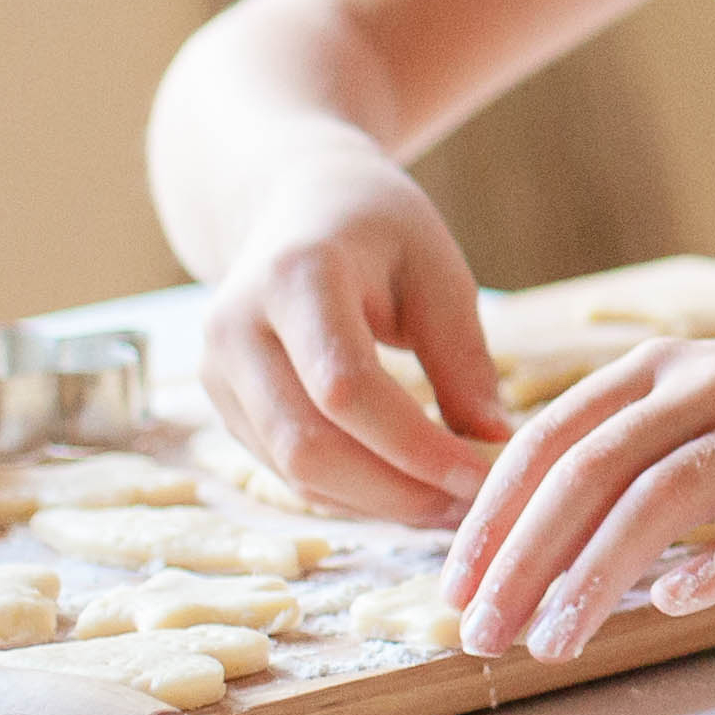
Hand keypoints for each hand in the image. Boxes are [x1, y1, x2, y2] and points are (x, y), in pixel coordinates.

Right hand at [193, 153, 506, 520]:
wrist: (292, 203)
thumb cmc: (378, 229)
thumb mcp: (436, 267)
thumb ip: (461, 354)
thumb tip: (496, 440)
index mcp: (294, 279)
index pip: (345, 388)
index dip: (414, 445)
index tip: (484, 475)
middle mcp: (236, 330)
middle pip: (307, 444)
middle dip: (394, 491)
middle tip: (470, 511)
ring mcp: (218, 373)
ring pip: (292, 469)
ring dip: (375, 504)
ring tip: (449, 509)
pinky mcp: (224, 405)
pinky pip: (285, 469)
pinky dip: (349, 494)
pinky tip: (407, 493)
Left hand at [443, 325, 714, 662]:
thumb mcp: (710, 413)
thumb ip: (632, 462)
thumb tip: (534, 552)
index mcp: (662, 369)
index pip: (547, 440)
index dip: (491, 516)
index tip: (455, 588)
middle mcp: (709, 383)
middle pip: (589, 472)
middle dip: (522, 559)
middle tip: (481, 635)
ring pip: (661, 498)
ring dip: (595, 577)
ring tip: (552, 645)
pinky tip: (674, 608)